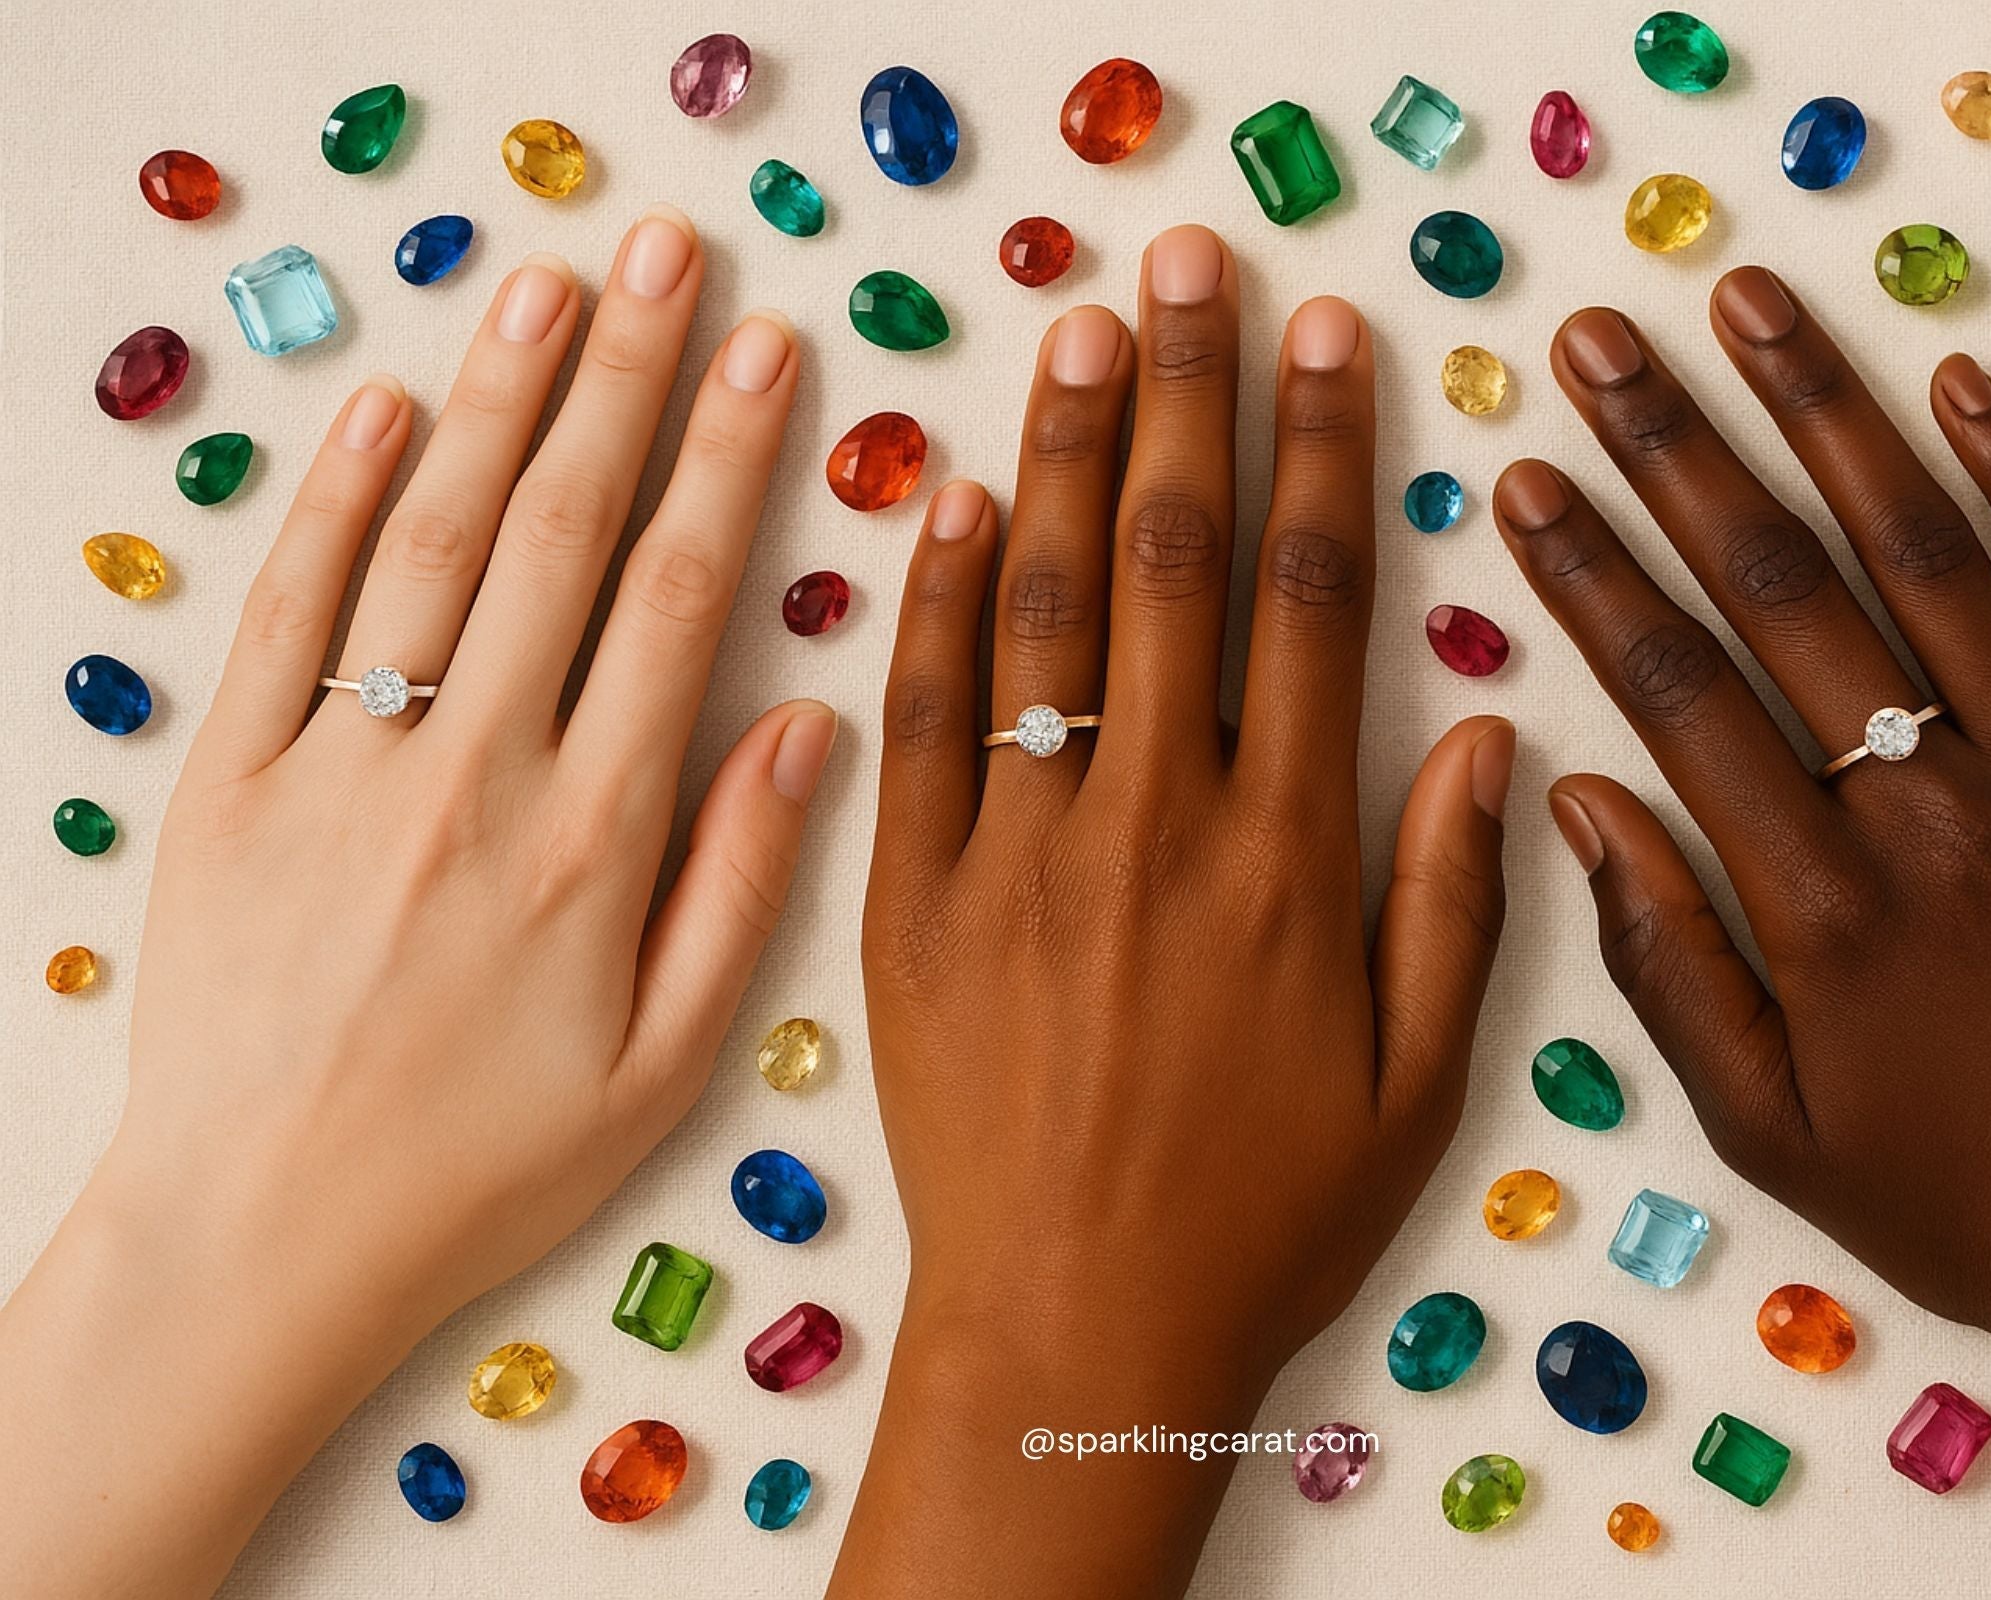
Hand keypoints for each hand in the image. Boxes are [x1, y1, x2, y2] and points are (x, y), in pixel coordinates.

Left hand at [0, 208, 828, 1596]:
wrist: (261, 1238)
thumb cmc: (484, 1163)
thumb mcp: (665, 1062)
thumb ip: (742, 888)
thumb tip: (810, 730)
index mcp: (595, 841)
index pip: (678, 601)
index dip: (726, 458)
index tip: (765, 350)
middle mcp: (472, 777)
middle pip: (564, 533)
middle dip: (625, 377)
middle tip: (670, 253)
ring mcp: (341, 768)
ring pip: (435, 544)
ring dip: (499, 399)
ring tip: (551, 283)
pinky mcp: (231, 783)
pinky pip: (291, 615)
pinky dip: (337, 500)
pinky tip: (389, 407)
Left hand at [832, 225, 1514, 1596]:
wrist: (1076, 1333)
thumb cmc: (1261, 1219)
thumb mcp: (1416, 1084)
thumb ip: (1457, 900)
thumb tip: (1492, 731)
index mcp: (1289, 859)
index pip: (1311, 603)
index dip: (1323, 454)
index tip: (1327, 341)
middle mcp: (1154, 824)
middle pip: (1173, 564)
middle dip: (1189, 397)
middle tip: (1190, 268)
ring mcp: (1020, 854)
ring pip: (1042, 611)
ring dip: (1063, 455)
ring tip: (1079, 329)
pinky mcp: (911, 900)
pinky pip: (921, 723)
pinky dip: (933, 602)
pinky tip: (950, 499)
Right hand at [1493, 267, 1990, 1597]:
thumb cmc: (1964, 1197)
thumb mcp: (1766, 1124)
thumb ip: (1660, 960)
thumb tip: (1573, 800)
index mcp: (1817, 902)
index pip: (1674, 690)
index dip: (1589, 572)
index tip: (1527, 480)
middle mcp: (1927, 802)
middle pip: (1777, 587)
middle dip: (1672, 449)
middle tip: (1598, 346)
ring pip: (1923, 550)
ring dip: (1825, 414)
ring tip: (1746, 307)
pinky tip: (1958, 383)